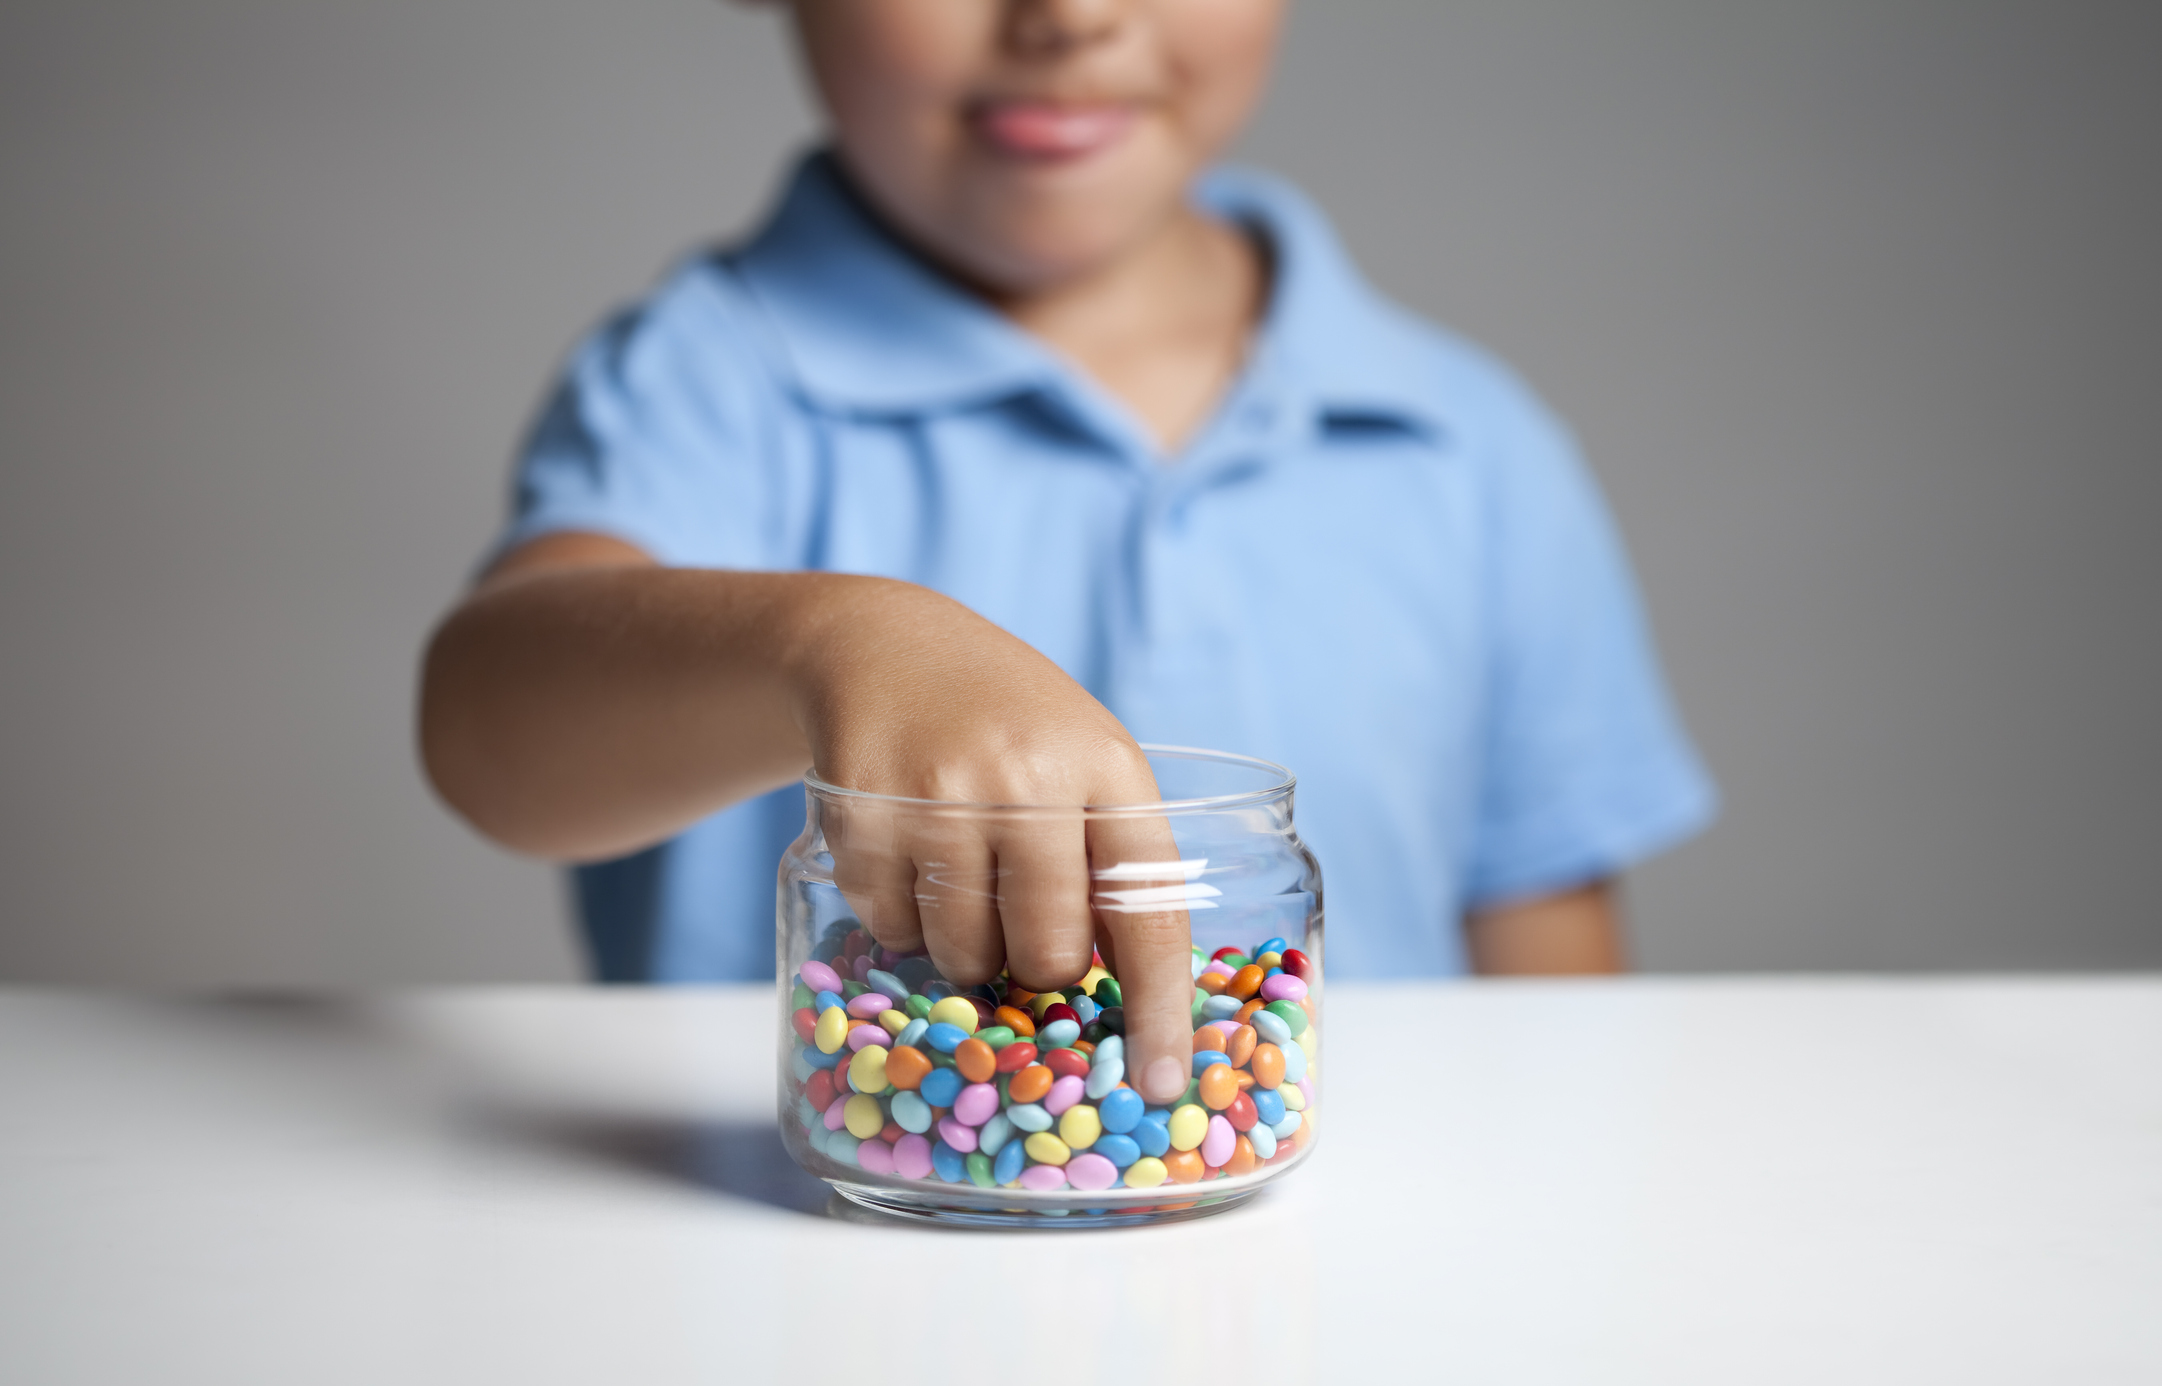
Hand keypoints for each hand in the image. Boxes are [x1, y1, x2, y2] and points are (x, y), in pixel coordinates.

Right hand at [794, 580, 1193, 1103]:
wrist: (884, 644)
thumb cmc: (1007, 720)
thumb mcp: (1083, 759)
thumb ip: (1111, 858)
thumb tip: (1133, 1000)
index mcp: (1105, 768)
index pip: (1147, 911)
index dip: (1159, 1008)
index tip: (1163, 1084)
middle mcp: (1026, 779)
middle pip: (1049, 954)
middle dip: (1040, 965)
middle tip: (1024, 922)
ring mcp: (938, 799)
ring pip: (965, 956)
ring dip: (966, 945)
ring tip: (962, 873)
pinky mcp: (862, 818)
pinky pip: (894, 932)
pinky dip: (904, 920)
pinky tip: (909, 855)